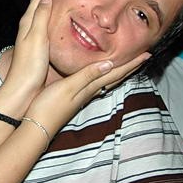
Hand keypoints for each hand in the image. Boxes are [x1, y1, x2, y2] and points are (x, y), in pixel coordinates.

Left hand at [2, 0, 58, 97]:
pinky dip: (48, 5)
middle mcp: (28, 24)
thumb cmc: (29, 66)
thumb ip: (41, 17)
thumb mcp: (37, 39)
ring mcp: (31, 32)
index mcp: (29, 21)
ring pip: (39, 5)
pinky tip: (51, 8)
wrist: (22, 88)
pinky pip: (42, 16)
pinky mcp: (35, 41)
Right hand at [24, 50, 150, 136]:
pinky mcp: (74, 99)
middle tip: (143, 57)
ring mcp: (82, 97)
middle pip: (115, 78)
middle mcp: (90, 92)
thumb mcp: (68, 87)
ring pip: (107, 82)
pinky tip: (100, 76)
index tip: (147, 54)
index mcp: (90, 88)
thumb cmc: (48, 106)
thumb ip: (87, 75)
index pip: (115, 73)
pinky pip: (96, 85)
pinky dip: (104, 77)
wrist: (35, 127)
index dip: (131, 64)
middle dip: (129, 67)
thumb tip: (110, 63)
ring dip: (119, 72)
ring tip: (128, 65)